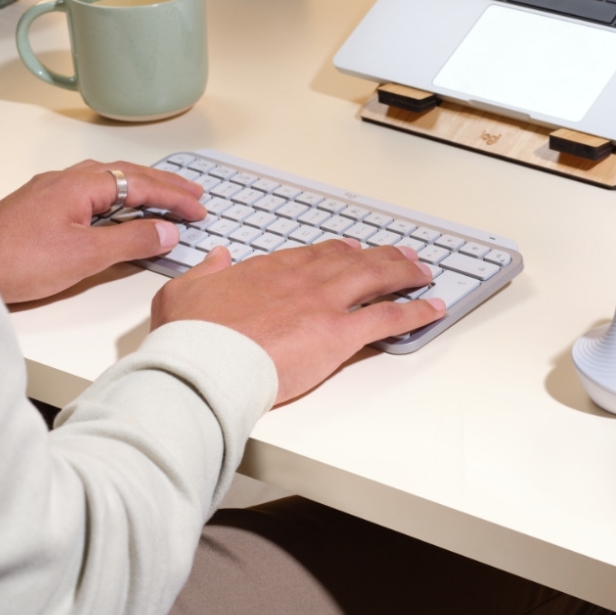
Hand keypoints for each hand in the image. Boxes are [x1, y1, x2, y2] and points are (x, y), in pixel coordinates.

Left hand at [0, 160, 206, 303]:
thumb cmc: (17, 261)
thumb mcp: (86, 255)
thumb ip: (131, 241)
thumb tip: (167, 231)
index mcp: (81, 184)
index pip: (141, 184)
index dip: (175, 197)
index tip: (200, 209)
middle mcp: (66, 179)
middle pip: (126, 174)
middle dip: (164, 184)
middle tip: (194, 195)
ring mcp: (51, 191)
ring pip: (108, 180)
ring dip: (141, 187)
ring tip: (164, 198)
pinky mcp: (40, 207)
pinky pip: (91, 191)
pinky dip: (117, 196)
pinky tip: (119, 210)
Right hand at [150, 239, 445, 404]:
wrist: (205, 364)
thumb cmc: (190, 337)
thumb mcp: (182, 292)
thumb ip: (205, 272)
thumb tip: (217, 258)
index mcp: (269, 269)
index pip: (314, 255)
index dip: (338, 252)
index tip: (350, 250)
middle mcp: (304, 278)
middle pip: (354, 260)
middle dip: (382, 255)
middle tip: (401, 254)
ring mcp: (326, 303)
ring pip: (378, 278)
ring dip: (405, 272)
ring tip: (422, 272)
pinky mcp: (341, 334)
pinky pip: (390, 317)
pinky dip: (416, 310)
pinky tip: (433, 307)